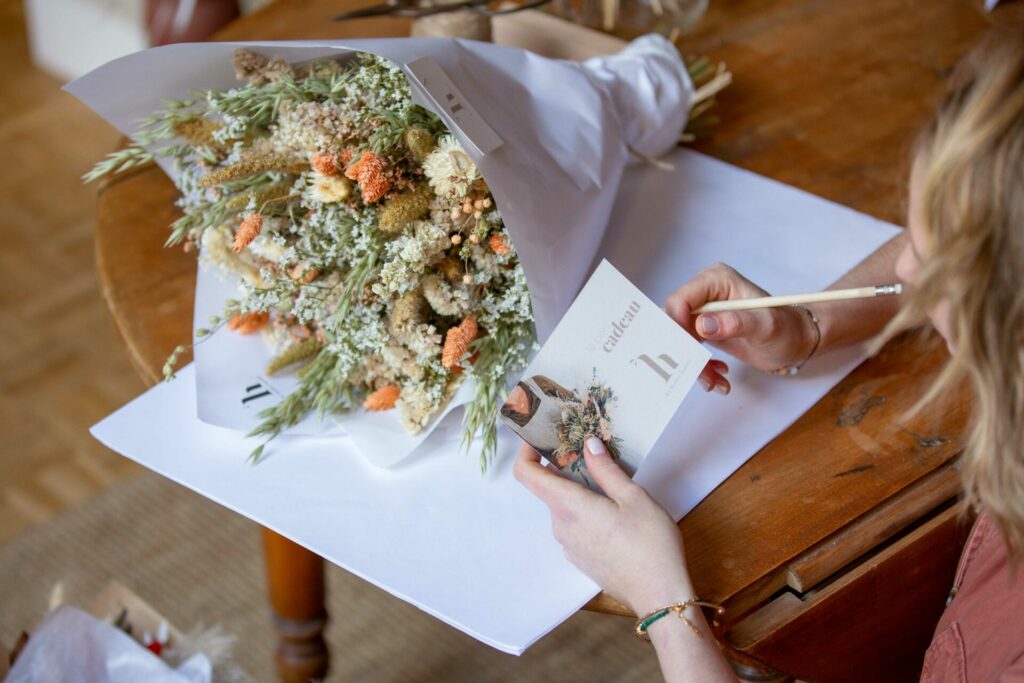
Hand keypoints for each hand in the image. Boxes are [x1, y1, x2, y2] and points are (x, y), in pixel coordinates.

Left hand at [514, 439, 693, 614]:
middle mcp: (561, 526)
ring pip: (564, 508)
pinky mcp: (580, 558)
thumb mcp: (634, 498)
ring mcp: (569, 545)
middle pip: (548, 489)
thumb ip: (606, 469)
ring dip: (578, 492)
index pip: (526, 475)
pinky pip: (574, 526)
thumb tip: (588, 444)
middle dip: (563, 470)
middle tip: (592, 455)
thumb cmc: (650, 544)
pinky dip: (585, 512)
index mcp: (569, 506)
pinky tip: (614, 514)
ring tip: (611, 485)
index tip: (542, 439)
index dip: (527, 453)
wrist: (659, 595)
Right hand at [665, 262, 817, 374]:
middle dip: (686, 352)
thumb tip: (703, 325)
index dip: (677, 326)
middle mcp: (706, 293)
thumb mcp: (765, 327)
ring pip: (681, 341)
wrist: (795, 341)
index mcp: (716, 280)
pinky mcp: (704, 329)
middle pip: (676, 323)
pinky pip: (690, 349)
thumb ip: (735, 323)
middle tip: (704, 374)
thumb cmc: (787, 329)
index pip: (680, 300)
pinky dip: (701, 367)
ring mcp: (704, 312)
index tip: (689, 352)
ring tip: (715, 380)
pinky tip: (718, 375)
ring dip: (694, 364)